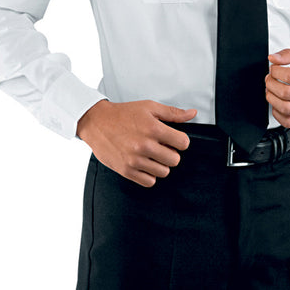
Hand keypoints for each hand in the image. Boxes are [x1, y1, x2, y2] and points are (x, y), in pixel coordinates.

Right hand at [76, 99, 196, 186]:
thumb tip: (192, 114)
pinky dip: (149, 174)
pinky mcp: (126, 170)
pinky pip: (149, 181)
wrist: (97, 122)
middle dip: (171, 152)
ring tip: (151, 154)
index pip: (183, 143)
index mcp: (153, 128)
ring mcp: (135, 160)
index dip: (180, 140)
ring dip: (160, 164)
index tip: (173, 138)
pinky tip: (144, 163)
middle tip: (161, 145)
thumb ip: (172, 113)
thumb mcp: (149, 107)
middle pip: (175, 160)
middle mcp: (145, 145)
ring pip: (164, 172)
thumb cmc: (123, 114)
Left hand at [265, 48, 289, 127]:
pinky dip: (276, 112)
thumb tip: (273, 58)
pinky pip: (287, 121)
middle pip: (285, 93)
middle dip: (271, 84)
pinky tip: (278, 102)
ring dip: (271, 97)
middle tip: (270, 79)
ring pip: (284, 108)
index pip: (289, 76)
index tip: (274, 69)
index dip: (275, 71)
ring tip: (272, 89)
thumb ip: (288, 54)